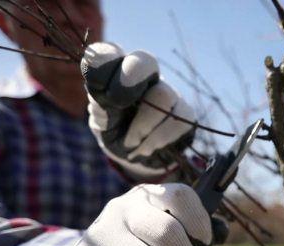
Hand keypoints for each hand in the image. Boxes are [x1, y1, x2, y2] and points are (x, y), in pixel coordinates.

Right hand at [64, 183, 211, 245]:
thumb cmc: (144, 241)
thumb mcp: (166, 225)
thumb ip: (193, 229)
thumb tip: (221, 232)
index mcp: (149, 195)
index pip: (180, 197)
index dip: (200, 222)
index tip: (205, 242)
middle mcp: (122, 209)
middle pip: (166, 233)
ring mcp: (100, 236)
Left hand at [80, 42, 194, 180]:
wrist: (138, 156)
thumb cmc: (114, 132)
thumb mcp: (101, 122)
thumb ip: (102, 108)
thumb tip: (108, 101)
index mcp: (116, 70)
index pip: (110, 52)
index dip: (103, 63)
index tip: (97, 88)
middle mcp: (144, 75)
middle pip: (145, 61)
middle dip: (129, 81)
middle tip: (117, 105)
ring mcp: (168, 92)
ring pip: (162, 96)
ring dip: (142, 125)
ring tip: (131, 144)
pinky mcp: (185, 113)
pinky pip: (178, 121)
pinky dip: (158, 140)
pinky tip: (147, 149)